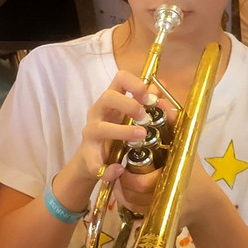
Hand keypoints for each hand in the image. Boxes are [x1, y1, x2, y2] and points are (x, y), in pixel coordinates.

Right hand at [53, 70, 156, 214]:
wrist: (91, 162)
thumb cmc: (115, 135)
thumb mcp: (130, 117)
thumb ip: (146, 104)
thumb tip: (160, 91)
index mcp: (111, 101)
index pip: (120, 78)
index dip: (135, 84)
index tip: (148, 97)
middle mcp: (98, 113)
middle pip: (107, 97)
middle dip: (129, 104)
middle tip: (145, 117)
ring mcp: (90, 134)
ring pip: (99, 128)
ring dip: (121, 131)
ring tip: (140, 136)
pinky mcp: (87, 156)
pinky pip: (94, 163)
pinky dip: (107, 168)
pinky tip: (119, 169)